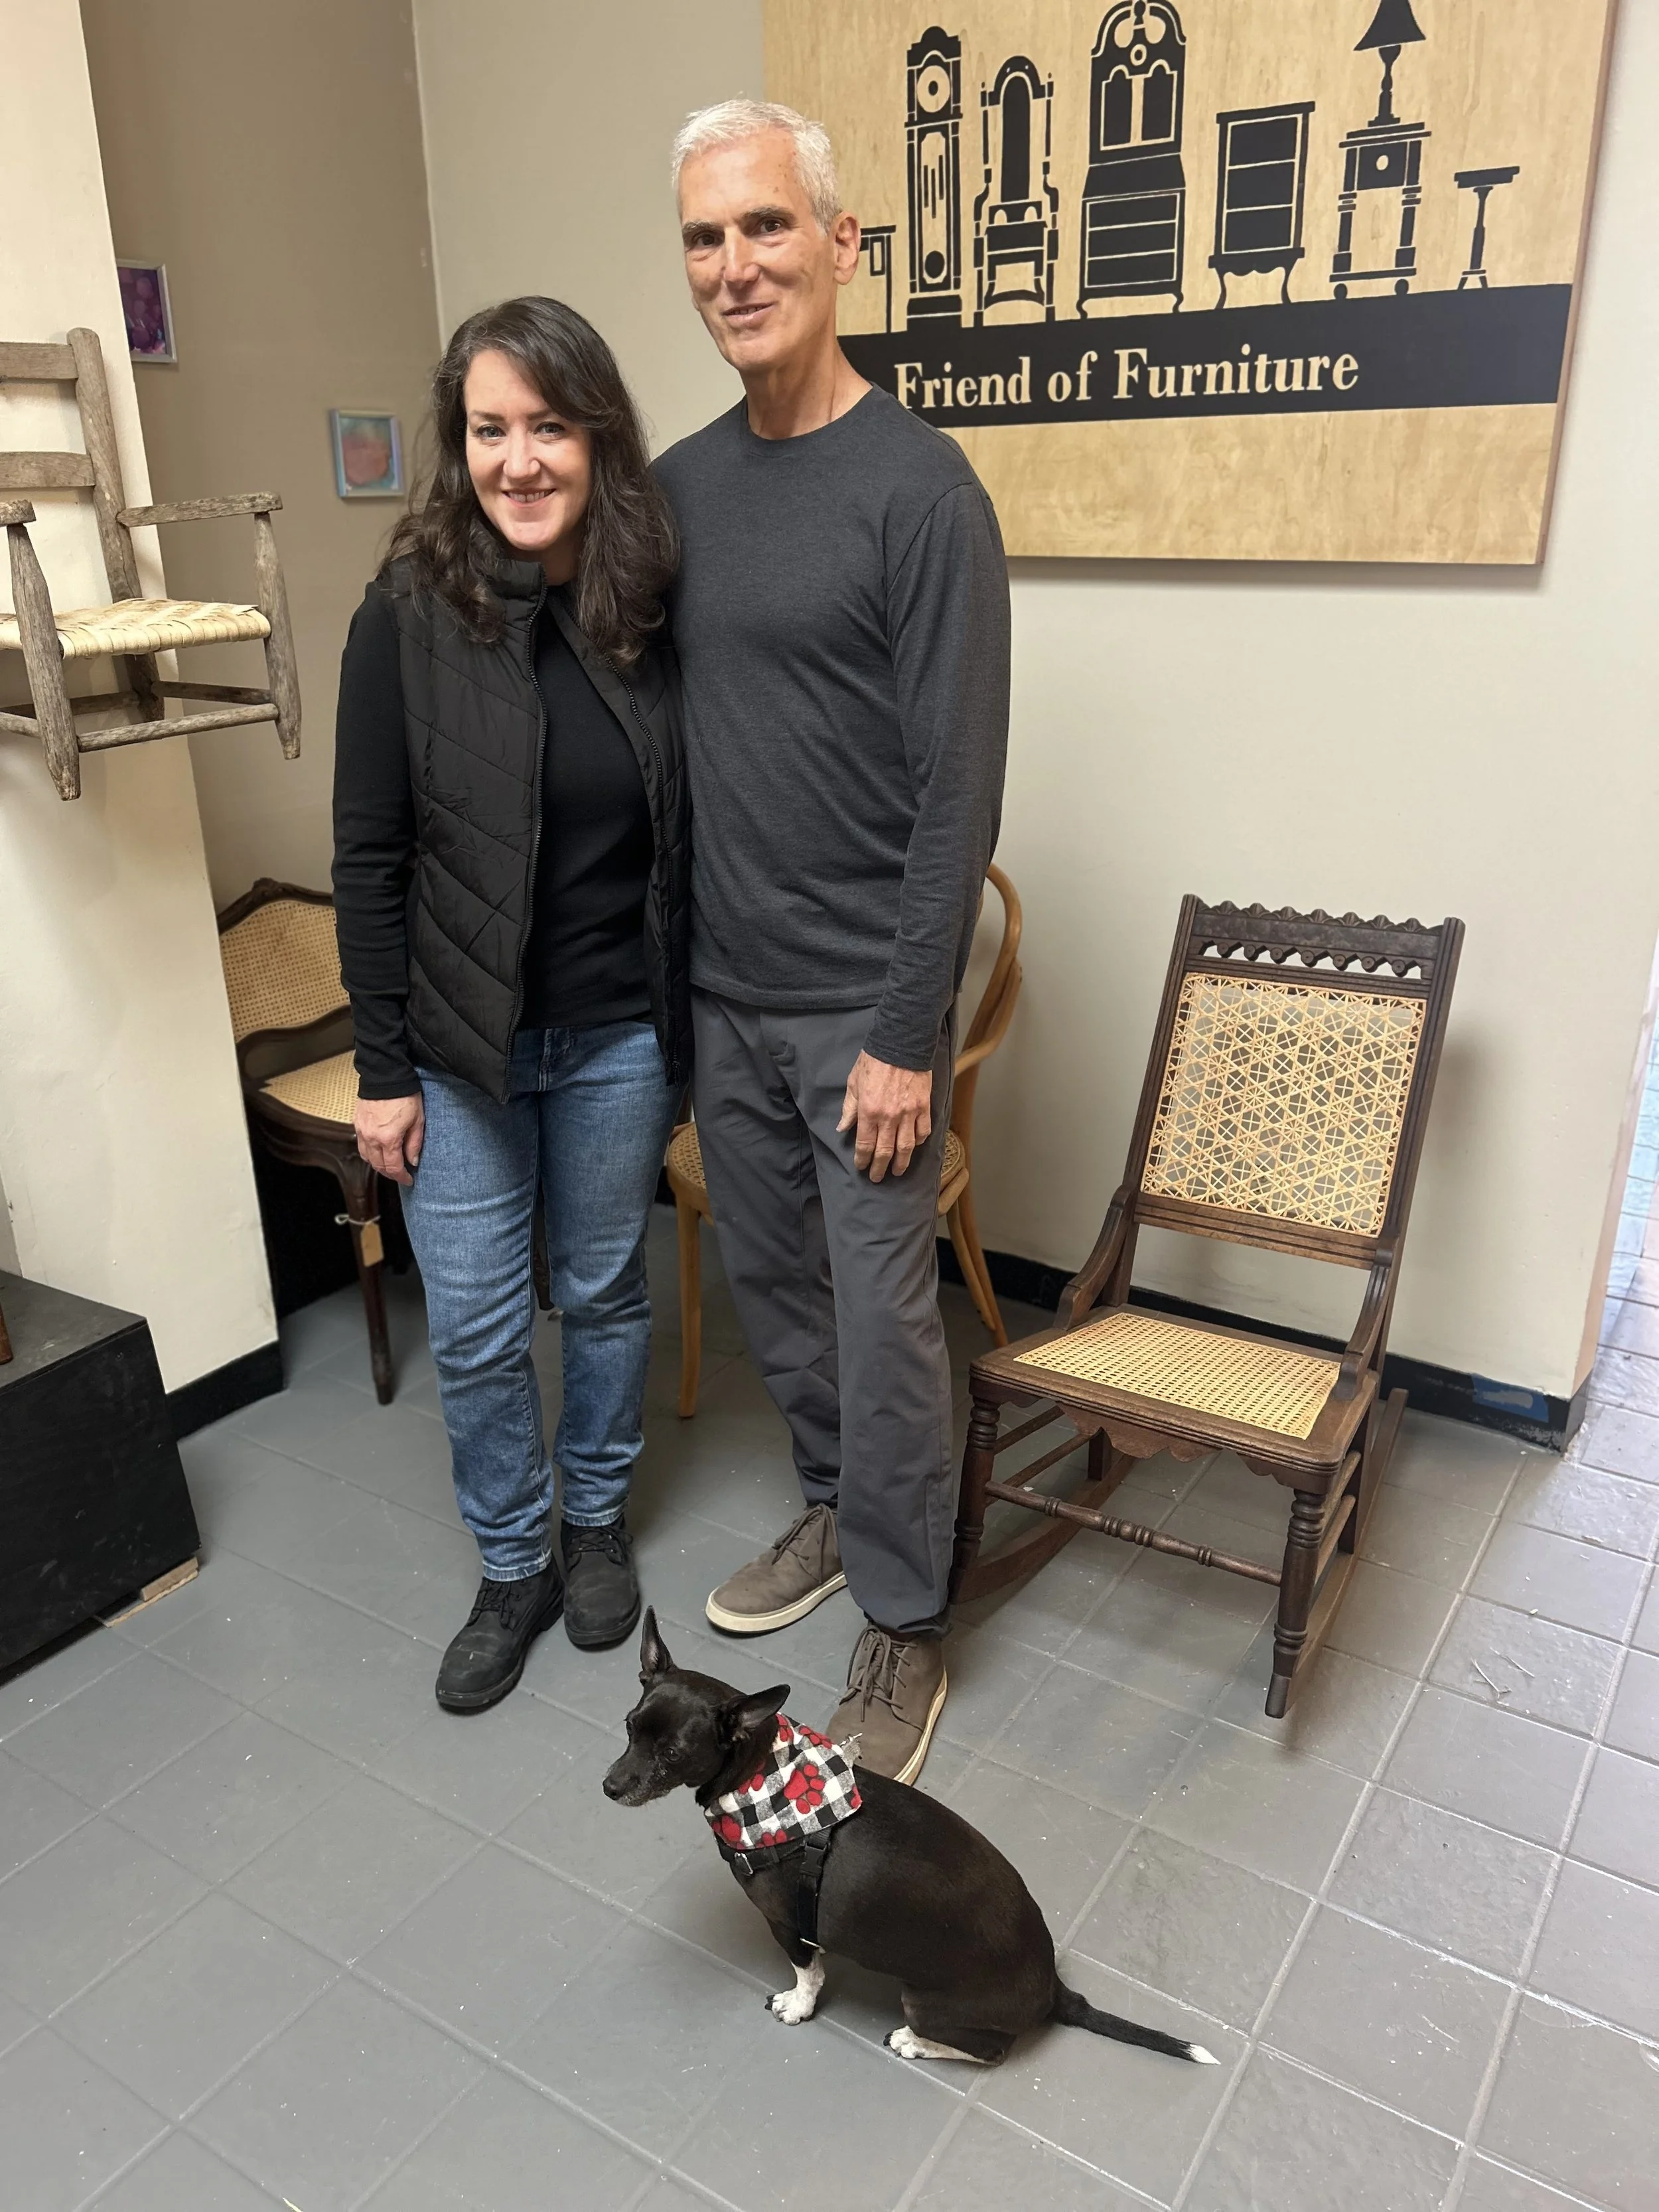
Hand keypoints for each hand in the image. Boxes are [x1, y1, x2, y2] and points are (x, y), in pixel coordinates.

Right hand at [354, 1092, 423, 1186]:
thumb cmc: (405, 1096)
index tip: (409, 1179)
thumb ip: (414, 1144)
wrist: (386, 1076)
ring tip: (390, 1165)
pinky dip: (369, 1153)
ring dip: (378, 1165)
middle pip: (378, 1165)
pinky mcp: (357, 1123)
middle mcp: (372, 1138)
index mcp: (388, 1139)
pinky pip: (361, 1146)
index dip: (401, 1177)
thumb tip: (412, 1161)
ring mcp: (362, 1131)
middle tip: (401, 1174)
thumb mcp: (417, 1121)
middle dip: (390, 1173)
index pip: (393, 1167)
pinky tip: (378, 1152)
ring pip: (367, 1158)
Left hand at [837, 1052, 932, 1181]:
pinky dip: (919, 1141)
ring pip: (906, 1147)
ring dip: (901, 1162)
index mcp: (869, 1111)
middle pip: (885, 1151)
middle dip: (880, 1167)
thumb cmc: (874, 1061)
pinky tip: (914, 1146)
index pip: (865, 1144)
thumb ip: (849, 1108)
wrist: (901, 1044)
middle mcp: (889, 1117)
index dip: (862, 1160)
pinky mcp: (923, 1107)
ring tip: (898, 1171)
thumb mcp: (854, 1083)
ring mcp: (909, 1113)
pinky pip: (923, 1131)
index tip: (861, 1167)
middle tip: (877, 1177)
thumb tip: (843, 1128)